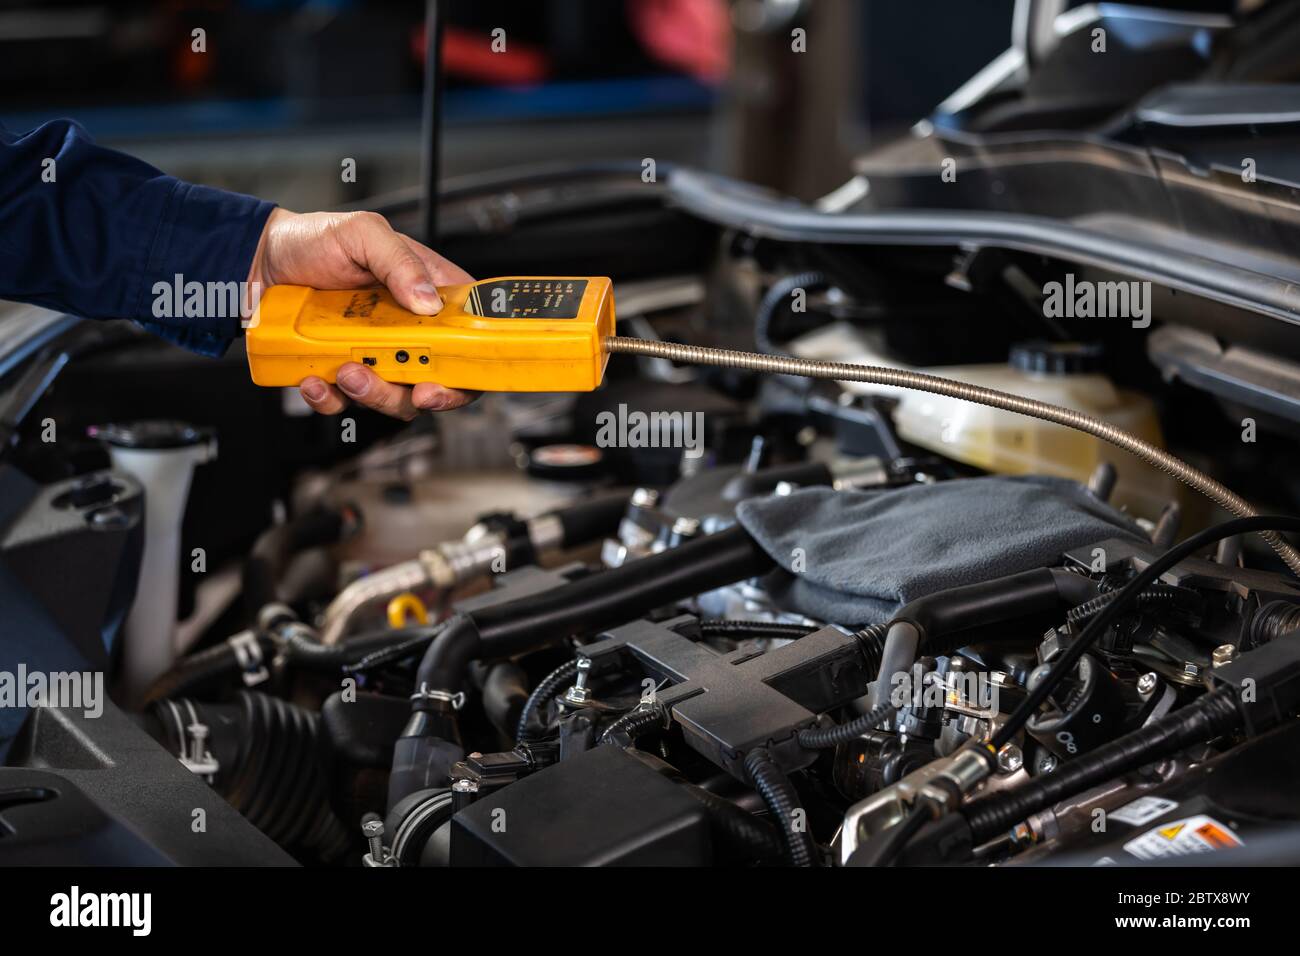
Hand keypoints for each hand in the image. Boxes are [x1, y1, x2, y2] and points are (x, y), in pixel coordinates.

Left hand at [247, 208, 477, 419]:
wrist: (255, 261)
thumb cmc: (311, 239)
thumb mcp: (362, 233)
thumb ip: (400, 262)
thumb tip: (428, 302)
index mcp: (426, 294)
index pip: (469, 335)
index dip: (470, 365)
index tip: (451, 377)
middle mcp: (406, 331)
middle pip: (437, 379)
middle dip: (424, 394)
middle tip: (411, 390)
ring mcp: (373, 355)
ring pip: (394, 398)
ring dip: (374, 395)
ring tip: (346, 371)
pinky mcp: (339, 372)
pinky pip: (344, 402)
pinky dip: (330, 399)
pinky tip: (314, 380)